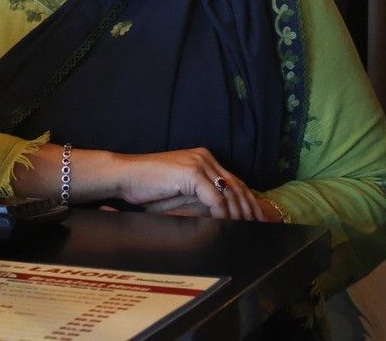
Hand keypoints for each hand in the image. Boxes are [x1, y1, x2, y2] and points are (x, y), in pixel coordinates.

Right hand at [115, 147, 266, 220]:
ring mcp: (198, 163)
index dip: (247, 200)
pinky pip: (215, 198)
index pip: (233, 181)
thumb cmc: (147, 186)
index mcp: (203, 158)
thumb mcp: (180, 192)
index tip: (256, 218)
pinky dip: (223, 213)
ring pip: (229, 192)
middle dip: (250, 208)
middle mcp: (204, 157)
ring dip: (239, 214)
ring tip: (245, 229)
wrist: (125, 176)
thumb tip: (223, 215)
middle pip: (237, 186)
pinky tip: (226, 224)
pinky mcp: (191, 172)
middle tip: (259, 226)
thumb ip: (201, 197)